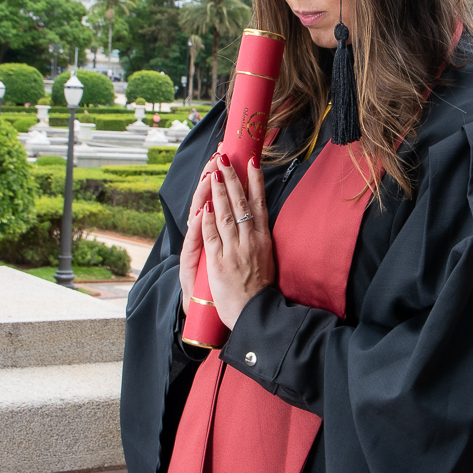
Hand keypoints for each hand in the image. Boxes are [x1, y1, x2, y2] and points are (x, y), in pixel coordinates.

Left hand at [181, 154, 274, 330]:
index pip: (259, 204)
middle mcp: (250, 241)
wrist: (256, 313)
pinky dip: (208, 221)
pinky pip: (212, 237)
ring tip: (213, 173)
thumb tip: (258, 220)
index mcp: (263, 239)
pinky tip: (205, 206)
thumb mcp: (268, 259)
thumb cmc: (261, 289)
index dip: (255, 182)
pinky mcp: (219, 263)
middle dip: (232, 178)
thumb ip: (260, 239)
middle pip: (241, 204)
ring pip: (225, 215)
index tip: (252, 162)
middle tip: (225, 158)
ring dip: (219, 192)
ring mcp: (235, 251)